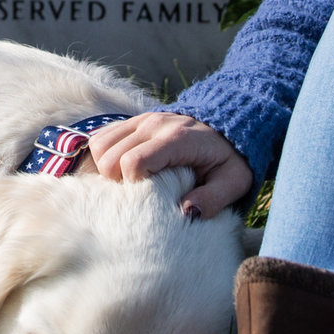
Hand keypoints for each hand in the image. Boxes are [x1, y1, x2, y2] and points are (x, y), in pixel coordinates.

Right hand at [87, 113, 255, 219]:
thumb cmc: (229, 160)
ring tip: (129, 182)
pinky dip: (103, 158)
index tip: (149, 196)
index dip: (133, 185)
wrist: (227, 129)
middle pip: (109, 156)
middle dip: (116, 181)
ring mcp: (141, 120)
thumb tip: (186, 214)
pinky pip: (101, 138)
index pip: (133, 162)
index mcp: (177, 139)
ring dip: (106, 169)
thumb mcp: (234, 182)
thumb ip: (213, 199)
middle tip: (138, 193)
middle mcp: (154, 124)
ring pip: (99, 145)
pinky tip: (122, 171)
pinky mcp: (133, 122)